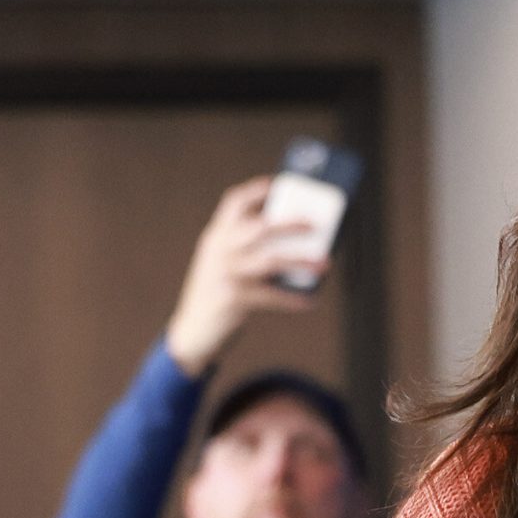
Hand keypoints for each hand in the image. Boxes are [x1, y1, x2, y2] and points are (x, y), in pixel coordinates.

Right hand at [162, 177, 328, 374]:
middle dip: (291, 223)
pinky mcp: (232, 298)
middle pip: (260, 227)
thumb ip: (240, 250)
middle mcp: (219, 250)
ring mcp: (225, 273)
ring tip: (326, 265)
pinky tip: (310, 300)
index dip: (257, 191)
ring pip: (272, 260)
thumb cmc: (215, 297)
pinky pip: (272, 296)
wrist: (191, 333)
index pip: (233, 202)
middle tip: (315, 225)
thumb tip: (290, 243)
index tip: (279, 184)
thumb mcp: (219, 266)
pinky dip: (294, 299)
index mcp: (216, 237)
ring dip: (302, 262)